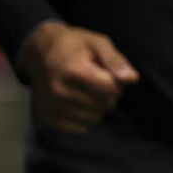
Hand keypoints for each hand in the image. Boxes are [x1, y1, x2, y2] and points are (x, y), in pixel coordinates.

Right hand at [18, 20, 138, 134]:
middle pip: (104, 105)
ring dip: (98, 107)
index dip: (115, 81)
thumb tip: (133, 79)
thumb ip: (115, 60)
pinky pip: (80, 129)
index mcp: (73, 70)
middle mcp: (60, 91)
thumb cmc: (73, 45)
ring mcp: (52, 107)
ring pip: (95, 119)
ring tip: (87, 91)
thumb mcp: (97, 42)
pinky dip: (85, 118)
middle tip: (97, 81)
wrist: (39, 51)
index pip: (111, 88)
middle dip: (108, 94)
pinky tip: (79, 102)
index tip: (106, 72)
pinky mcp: (47, 119)